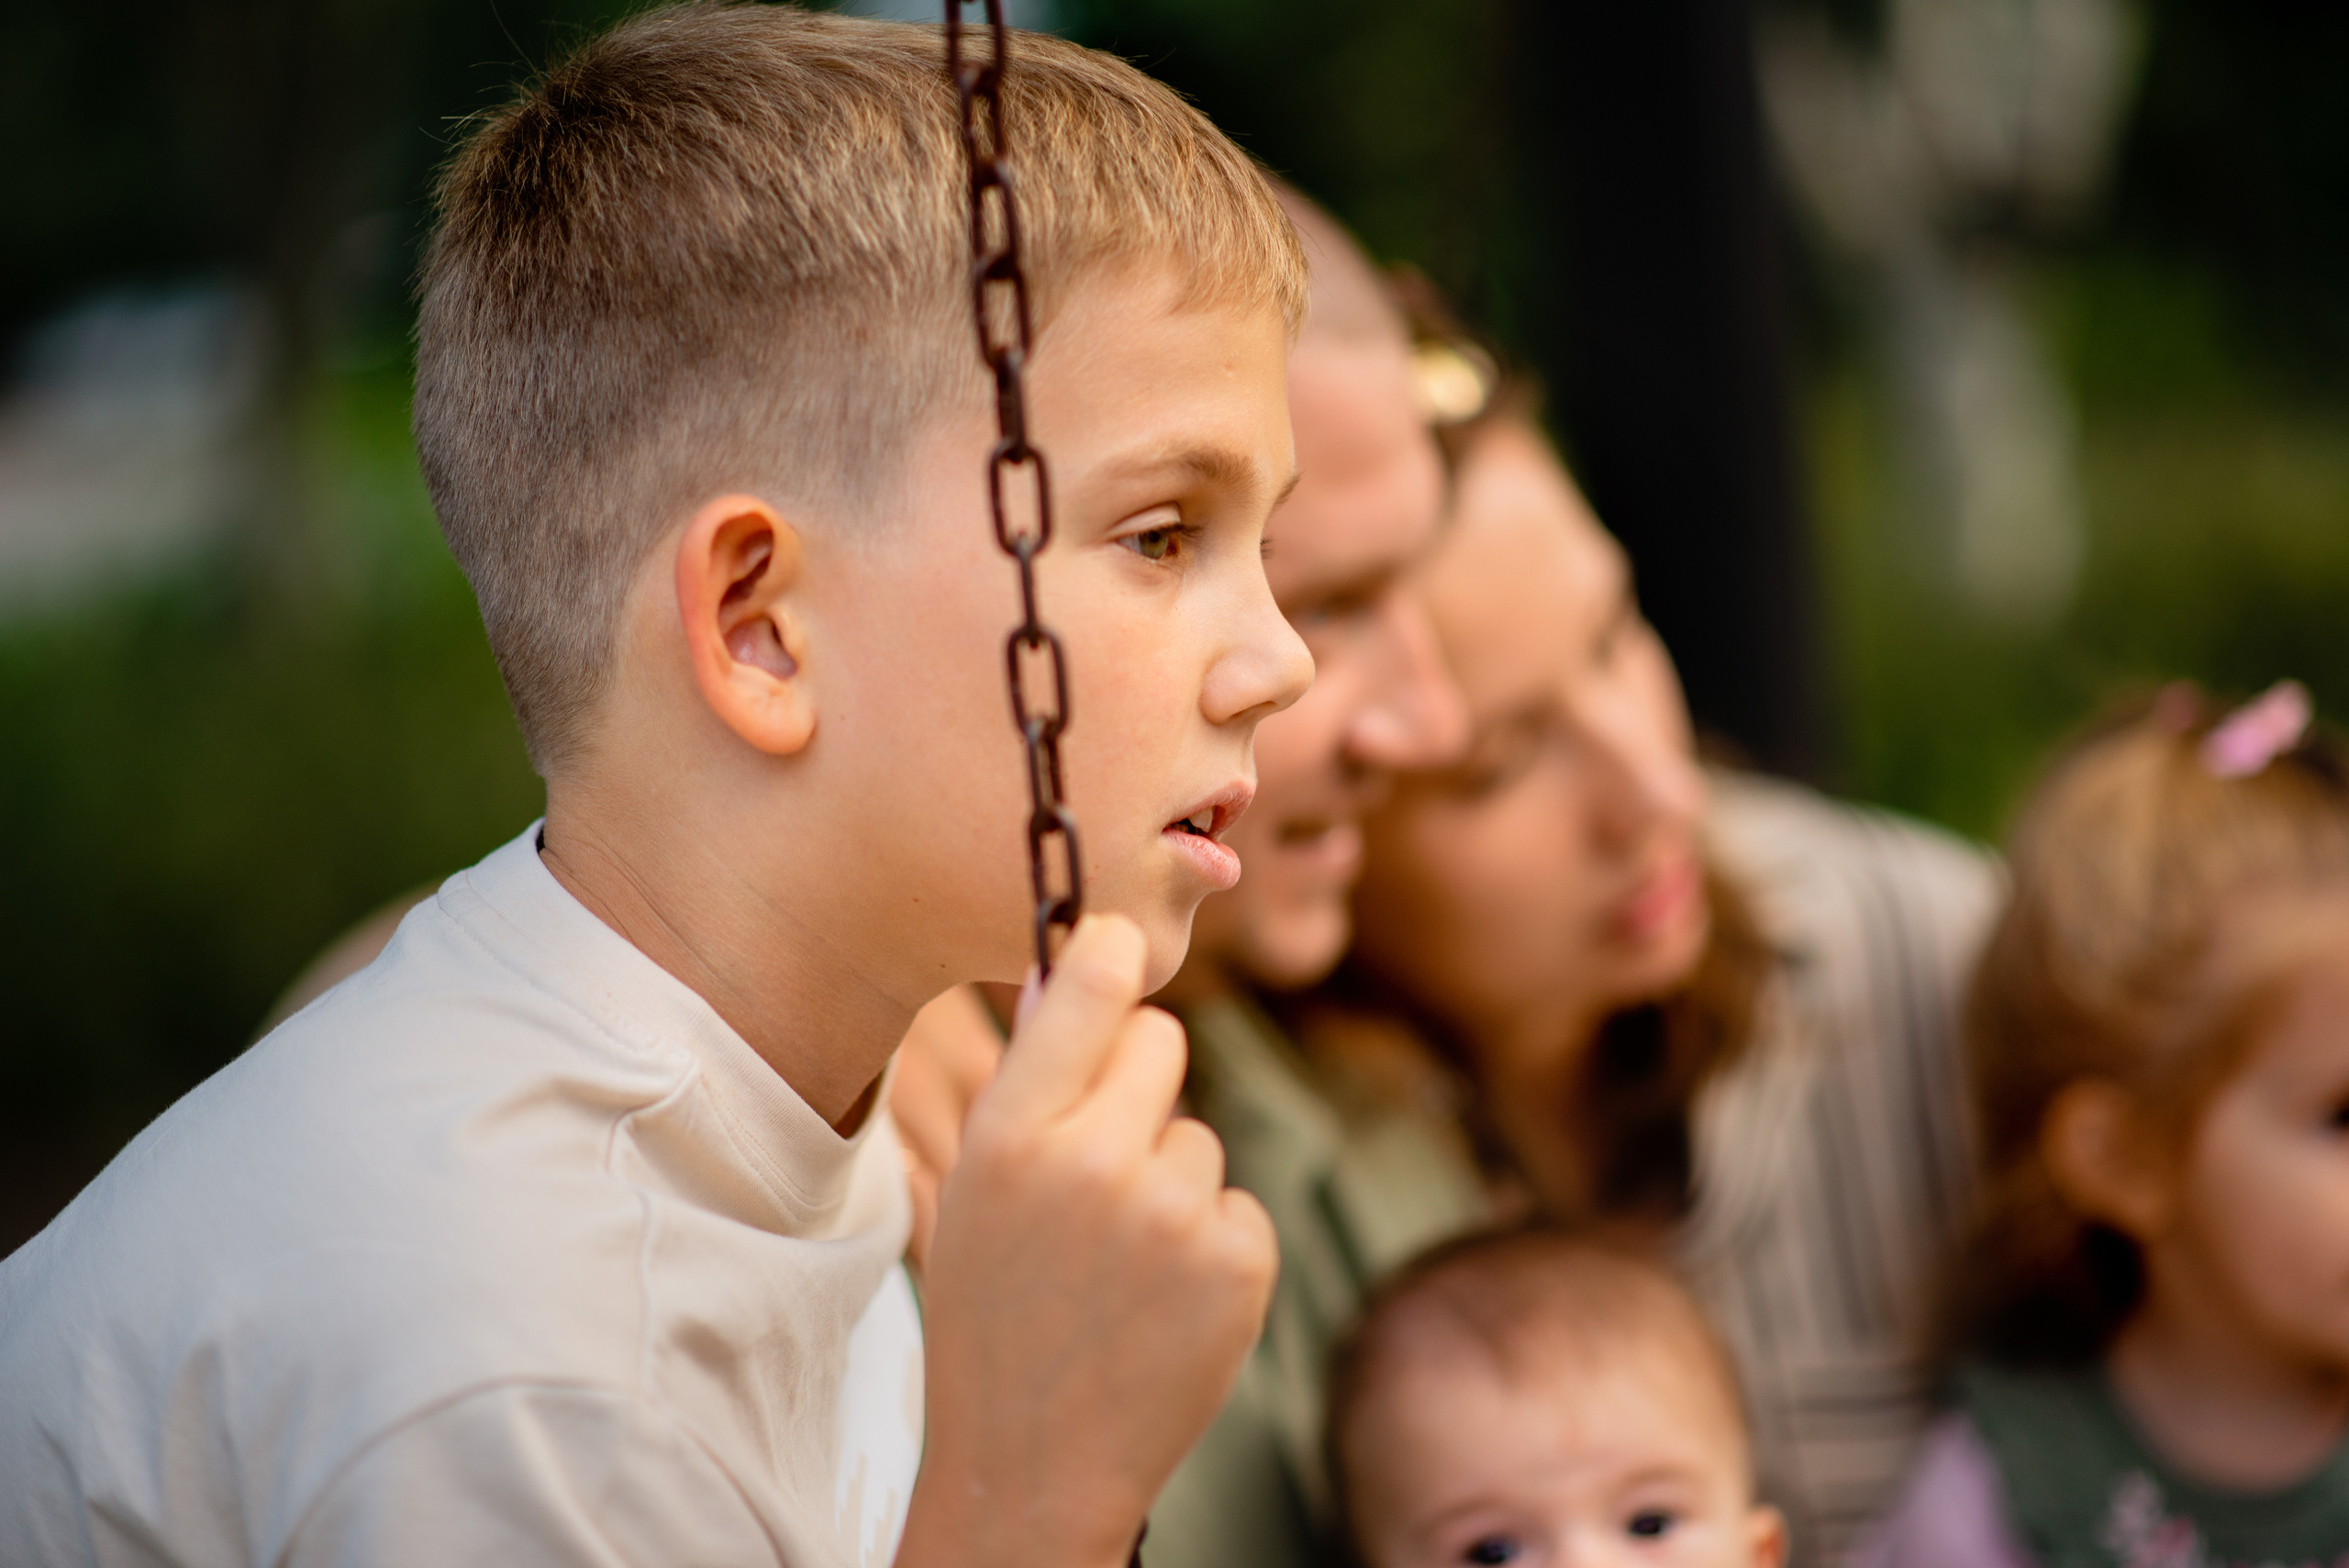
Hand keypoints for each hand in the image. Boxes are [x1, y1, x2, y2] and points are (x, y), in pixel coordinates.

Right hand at [897, 915, 1277, 1567]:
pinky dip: (1210, 1241)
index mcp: (1009, 1134)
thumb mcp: (975, 1189)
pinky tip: (1161, 1297)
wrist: (1034, 1463)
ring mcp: (1175, 1213)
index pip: (1093, 983)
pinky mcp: (1239, 1260)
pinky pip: (1235, 1200)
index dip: (1111, 953)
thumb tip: (1078, 960)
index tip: (1116, 944)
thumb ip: (1030, 1080)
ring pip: (1197, 1133)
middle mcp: (1094, 1161)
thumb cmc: (994, 1316)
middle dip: (1139, 1080)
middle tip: (1104, 1153)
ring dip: (1171, 1179)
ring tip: (1119, 1263)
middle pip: (1162, 1039)